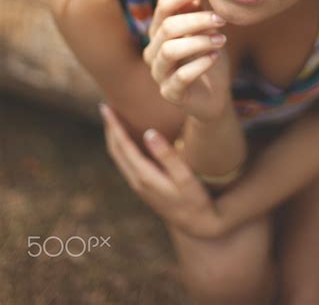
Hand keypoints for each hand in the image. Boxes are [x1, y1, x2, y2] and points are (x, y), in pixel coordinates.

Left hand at [100, 102, 224, 238]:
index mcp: (145, 176)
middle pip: (116, 151)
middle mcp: (137, 181)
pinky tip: (127, 138)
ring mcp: (139, 185)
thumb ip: (167, 155)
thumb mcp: (185, 177)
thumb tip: (148, 133)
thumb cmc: (196, 198)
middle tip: (106, 108)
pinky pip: (126, 162)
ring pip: (119, 158)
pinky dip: (122, 147)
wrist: (198, 225)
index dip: (114, 126)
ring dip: (114, 138)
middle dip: (110, 129)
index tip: (106, 108)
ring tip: (113, 120)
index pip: (123, 146)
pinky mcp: (144, 186)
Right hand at [142, 0, 231, 121]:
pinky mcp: (169, 93)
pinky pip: (181, 76)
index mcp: (159, 32)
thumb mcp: (206, 32)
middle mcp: (153, 51)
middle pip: (167, 27)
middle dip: (196, 20)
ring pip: (170, 50)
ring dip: (199, 41)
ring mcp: (159, 73)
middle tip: (222, 19)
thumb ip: (199, 13)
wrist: (213, 96)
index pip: (163, 7)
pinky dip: (200, 64)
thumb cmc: (207, 58)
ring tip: (221, 39)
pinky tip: (215, 58)